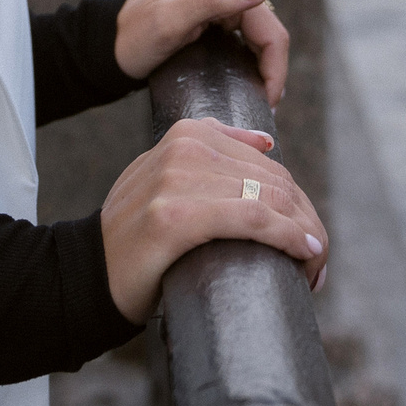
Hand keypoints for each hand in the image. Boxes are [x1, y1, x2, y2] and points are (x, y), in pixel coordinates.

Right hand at [100, 117, 328, 322]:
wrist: (87, 272)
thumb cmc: (137, 234)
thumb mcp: (167, 176)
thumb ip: (211, 152)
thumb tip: (268, 143)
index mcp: (188, 134)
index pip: (269, 165)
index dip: (299, 204)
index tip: (310, 239)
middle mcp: (184, 148)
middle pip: (276, 182)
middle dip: (307, 221)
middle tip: (318, 261)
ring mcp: (177, 180)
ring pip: (271, 199)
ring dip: (306, 235)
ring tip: (315, 267)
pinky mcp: (175, 216)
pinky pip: (252, 218)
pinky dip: (287, 235)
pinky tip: (304, 252)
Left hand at [116, 0, 290, 106]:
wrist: (111, 45)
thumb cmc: (136, 36)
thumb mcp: (172, 20)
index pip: (269, 29)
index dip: (274, 69)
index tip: (267, 103)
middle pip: (269, 32)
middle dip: (271, 71)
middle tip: (265, 107)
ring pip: (262, 37)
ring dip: (265, 68)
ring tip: (259, 99)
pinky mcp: (218, 13)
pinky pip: (248, 38)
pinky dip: (253, 62)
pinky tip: (248, 83)